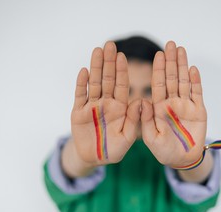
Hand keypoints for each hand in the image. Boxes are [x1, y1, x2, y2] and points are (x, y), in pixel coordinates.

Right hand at [70, 42, 140, 167]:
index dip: (122, 71)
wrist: (94, 158)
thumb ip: (134, 119)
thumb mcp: (126, 137)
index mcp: (120, 108)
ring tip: (97, 51)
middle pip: (107, 79)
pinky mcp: (78, 112)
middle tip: (109, 45)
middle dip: (108, 63)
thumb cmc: (114, 149)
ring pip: (94, 83)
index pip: (122, 86)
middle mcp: (107, 103)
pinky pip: (80, 95)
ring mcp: (92, 106)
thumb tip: (142, 101)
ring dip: (95, 67)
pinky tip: (84, 71)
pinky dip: (81, 84)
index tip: (123, 56)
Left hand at [141, 41, 206, 167]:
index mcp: (159, 107)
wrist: (182, 159)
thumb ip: (145, 120)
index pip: (158, 84)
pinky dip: (196, 81)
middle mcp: (172, 103)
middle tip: (171, 44)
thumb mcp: (151, 138)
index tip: (158, 55)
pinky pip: (197, 93)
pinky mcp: (199, 111)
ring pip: (184, 82)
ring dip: (183, 66)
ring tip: (181, 50)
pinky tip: (193, 69)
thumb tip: (140, 101)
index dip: (159, 69)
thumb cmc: (164, 151)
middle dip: (171, 62)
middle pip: (171, 78)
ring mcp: (186, 105)